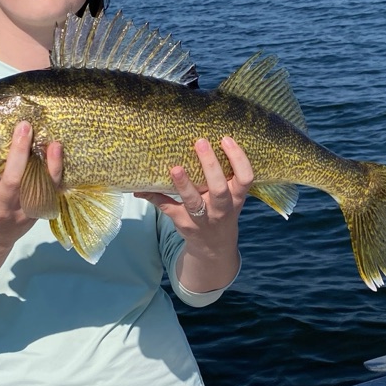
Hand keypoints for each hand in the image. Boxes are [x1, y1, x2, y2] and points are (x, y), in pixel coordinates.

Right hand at [0, 121, 62, 243]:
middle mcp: (1, 207)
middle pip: (11, 180)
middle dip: (18, 152)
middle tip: (23, 127)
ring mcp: (22, 212)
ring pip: (36, 186)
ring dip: (45, 162)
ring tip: (49, 140)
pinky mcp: (37, 213)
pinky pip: (49, 190)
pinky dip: (55, 171)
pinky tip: (57, 152)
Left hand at [136, 137, 252, 291]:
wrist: (214, 246)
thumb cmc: (221, 210)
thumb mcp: (230, 196)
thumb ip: (225, 174)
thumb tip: (202, 138)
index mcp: (236, 197)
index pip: (245, 178)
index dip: (238, 159)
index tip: (226, 139)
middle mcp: (221, 209)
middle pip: (219, 188)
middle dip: (210, 166)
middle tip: (201, 143)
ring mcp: (202, 218)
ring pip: (193, 201)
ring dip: (183, 184)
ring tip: (175, 168)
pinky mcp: (183, 222)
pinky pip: (167, 207)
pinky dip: (153, 196)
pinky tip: (140, 188)